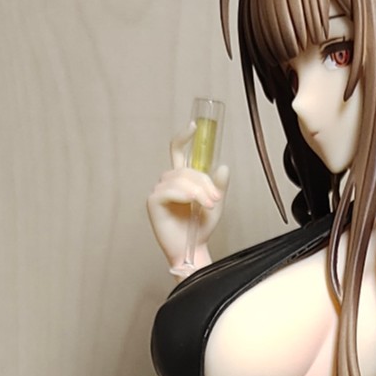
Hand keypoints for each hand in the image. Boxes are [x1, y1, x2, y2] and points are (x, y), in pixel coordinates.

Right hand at [146, 130, 229, 270]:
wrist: (192, 249)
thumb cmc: (200, 228)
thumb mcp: (215, 203)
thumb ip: (218, 186)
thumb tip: (222, 167)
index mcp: (181, 179)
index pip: (178, 152)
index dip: (183, 137)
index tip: (193, 126)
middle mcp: (168, 181)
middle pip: (186, 169)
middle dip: (204, 182)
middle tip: (215, 200)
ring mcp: (159, 190)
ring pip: (180, 178)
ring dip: (198, 191)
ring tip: (208, 205)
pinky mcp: (153, 202)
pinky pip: (170, 190)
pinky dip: (184, 196)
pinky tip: (192, 205)